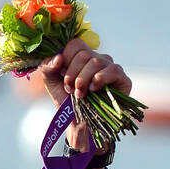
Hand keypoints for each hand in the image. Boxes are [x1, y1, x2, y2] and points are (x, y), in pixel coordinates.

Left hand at [38, 39, 131, 154]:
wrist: (79, 124)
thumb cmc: (66, 102)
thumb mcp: (51, 83)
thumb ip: (47, 67)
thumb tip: (57, 58)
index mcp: (82, 57)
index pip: (75, 44)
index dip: (65, 59)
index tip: (61, 75)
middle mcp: (97, 59)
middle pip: (84, 54)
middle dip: (72, 74)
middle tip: (70, 89)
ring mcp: (111, 68)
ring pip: (96, 62)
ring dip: (83, 80)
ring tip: (80, 94)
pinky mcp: (122, 79)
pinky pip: (113, 70)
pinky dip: (100, 80)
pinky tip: (94, 90)